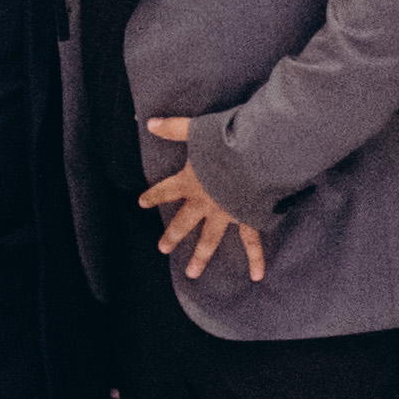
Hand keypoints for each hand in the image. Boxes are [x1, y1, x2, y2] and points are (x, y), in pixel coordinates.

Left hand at [137, 121, 264, 282]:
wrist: (256, 160)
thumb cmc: (226, 144)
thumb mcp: (197, 131)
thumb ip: (173, 128)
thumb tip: (149, 122)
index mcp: (191, 182)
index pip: (166, 190)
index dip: (153, 195)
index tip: (142, 203)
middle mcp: (205, 202)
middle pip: (184, 222)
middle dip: (172, 235)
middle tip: (162, 248)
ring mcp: (225, 214)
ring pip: (210, 239)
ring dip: (200, 256)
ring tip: (192, 273)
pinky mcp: (247, 219)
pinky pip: (251, 243)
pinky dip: (256, 260)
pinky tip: (256, 276)